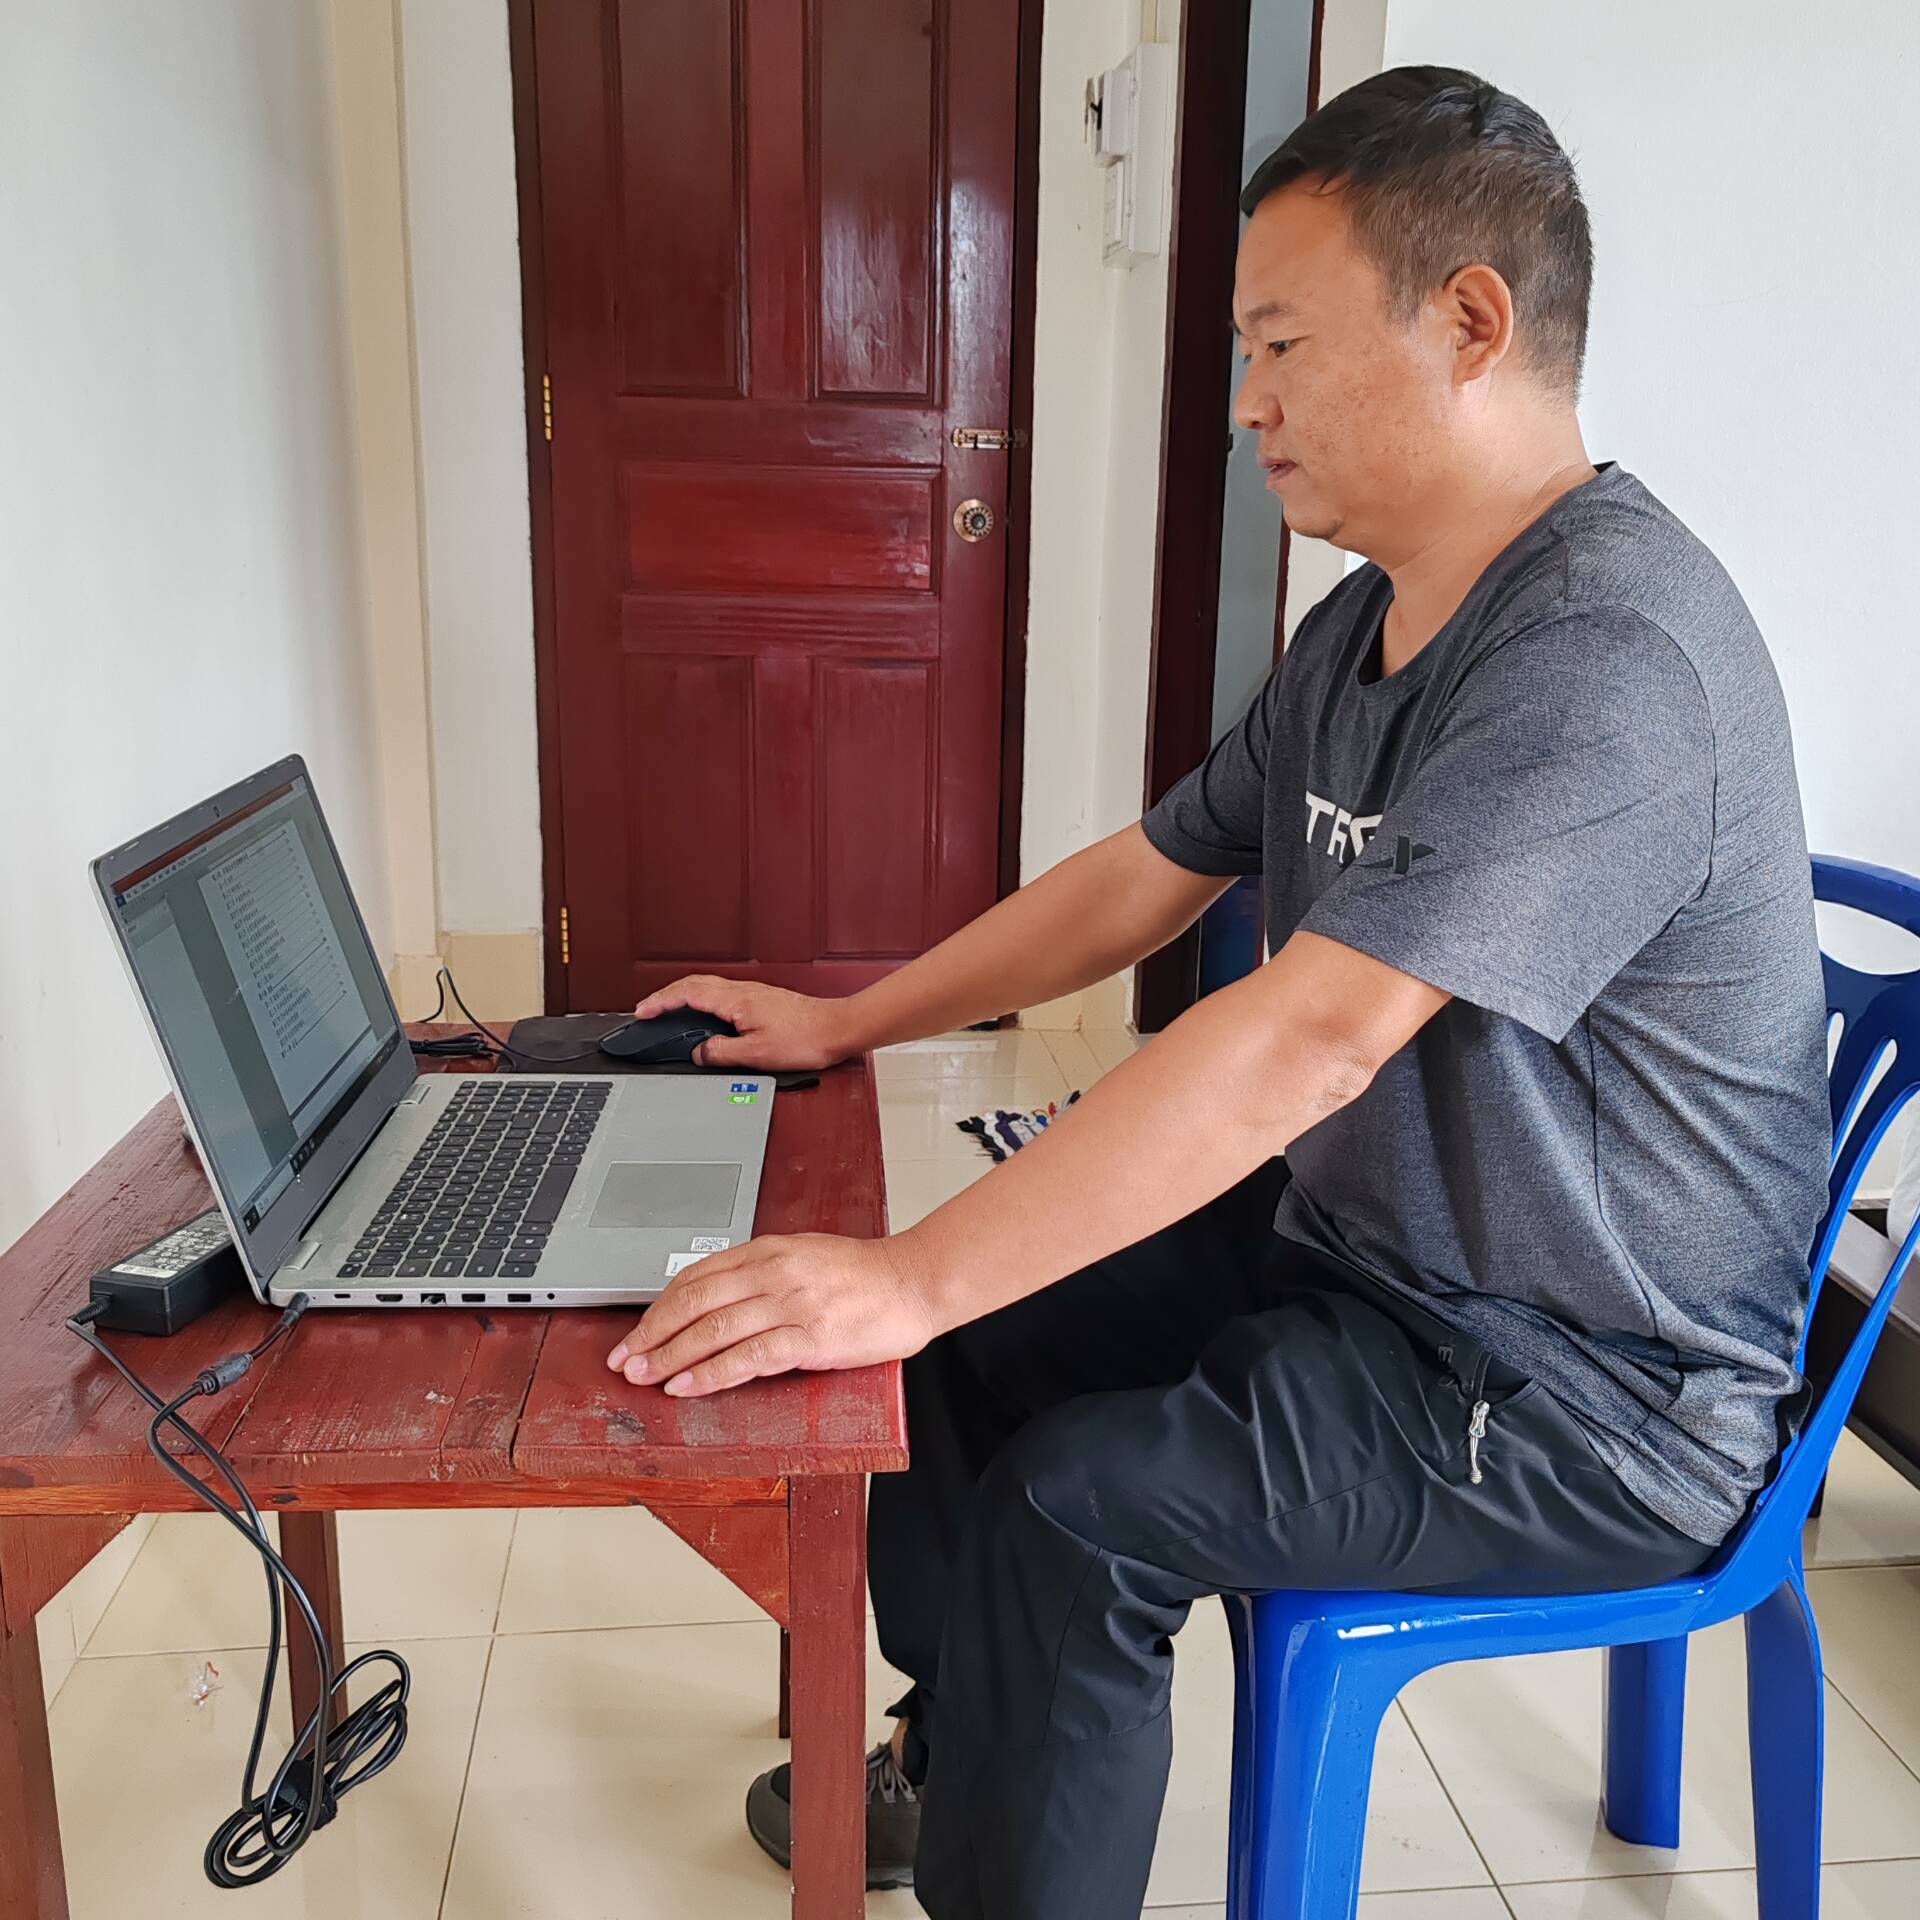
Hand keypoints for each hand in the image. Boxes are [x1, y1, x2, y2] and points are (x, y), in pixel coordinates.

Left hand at [605, 1233, 937, 1396]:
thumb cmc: (862, 1275)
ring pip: (714, 1330)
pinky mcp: (810, 1336)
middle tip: (625, 1360)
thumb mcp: (803, 1257)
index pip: (696, 1277)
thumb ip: (761, 1274)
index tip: (637, 1332)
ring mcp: (791, 1303)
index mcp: (767, 1250)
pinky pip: (748, 1357)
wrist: (914, 1281)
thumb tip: (715, 1301)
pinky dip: (711, 1373)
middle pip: (695, 1302)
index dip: (659, 1307)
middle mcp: (773, 1272)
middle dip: (652, 1334)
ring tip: (645, 1377)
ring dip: (671, 1356)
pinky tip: (689, 1386)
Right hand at [631, 975, 858, 1070]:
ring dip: (683, 995)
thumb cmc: (805, 1040)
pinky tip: (704, 1013)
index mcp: (735, 1000)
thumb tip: (699, 1052)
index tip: (642, 1011)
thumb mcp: (756, 1054)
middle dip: (666, 995)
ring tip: (668, 1010)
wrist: (836, 1029)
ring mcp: (752, 992)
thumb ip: (721, 1053)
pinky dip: (702, 999)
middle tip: (648, 1009)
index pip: (687, 993)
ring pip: (707, 986)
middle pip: (694, 984)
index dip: (660, 1001)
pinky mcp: (761, 999)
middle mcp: (742, 991)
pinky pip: (721, 993)